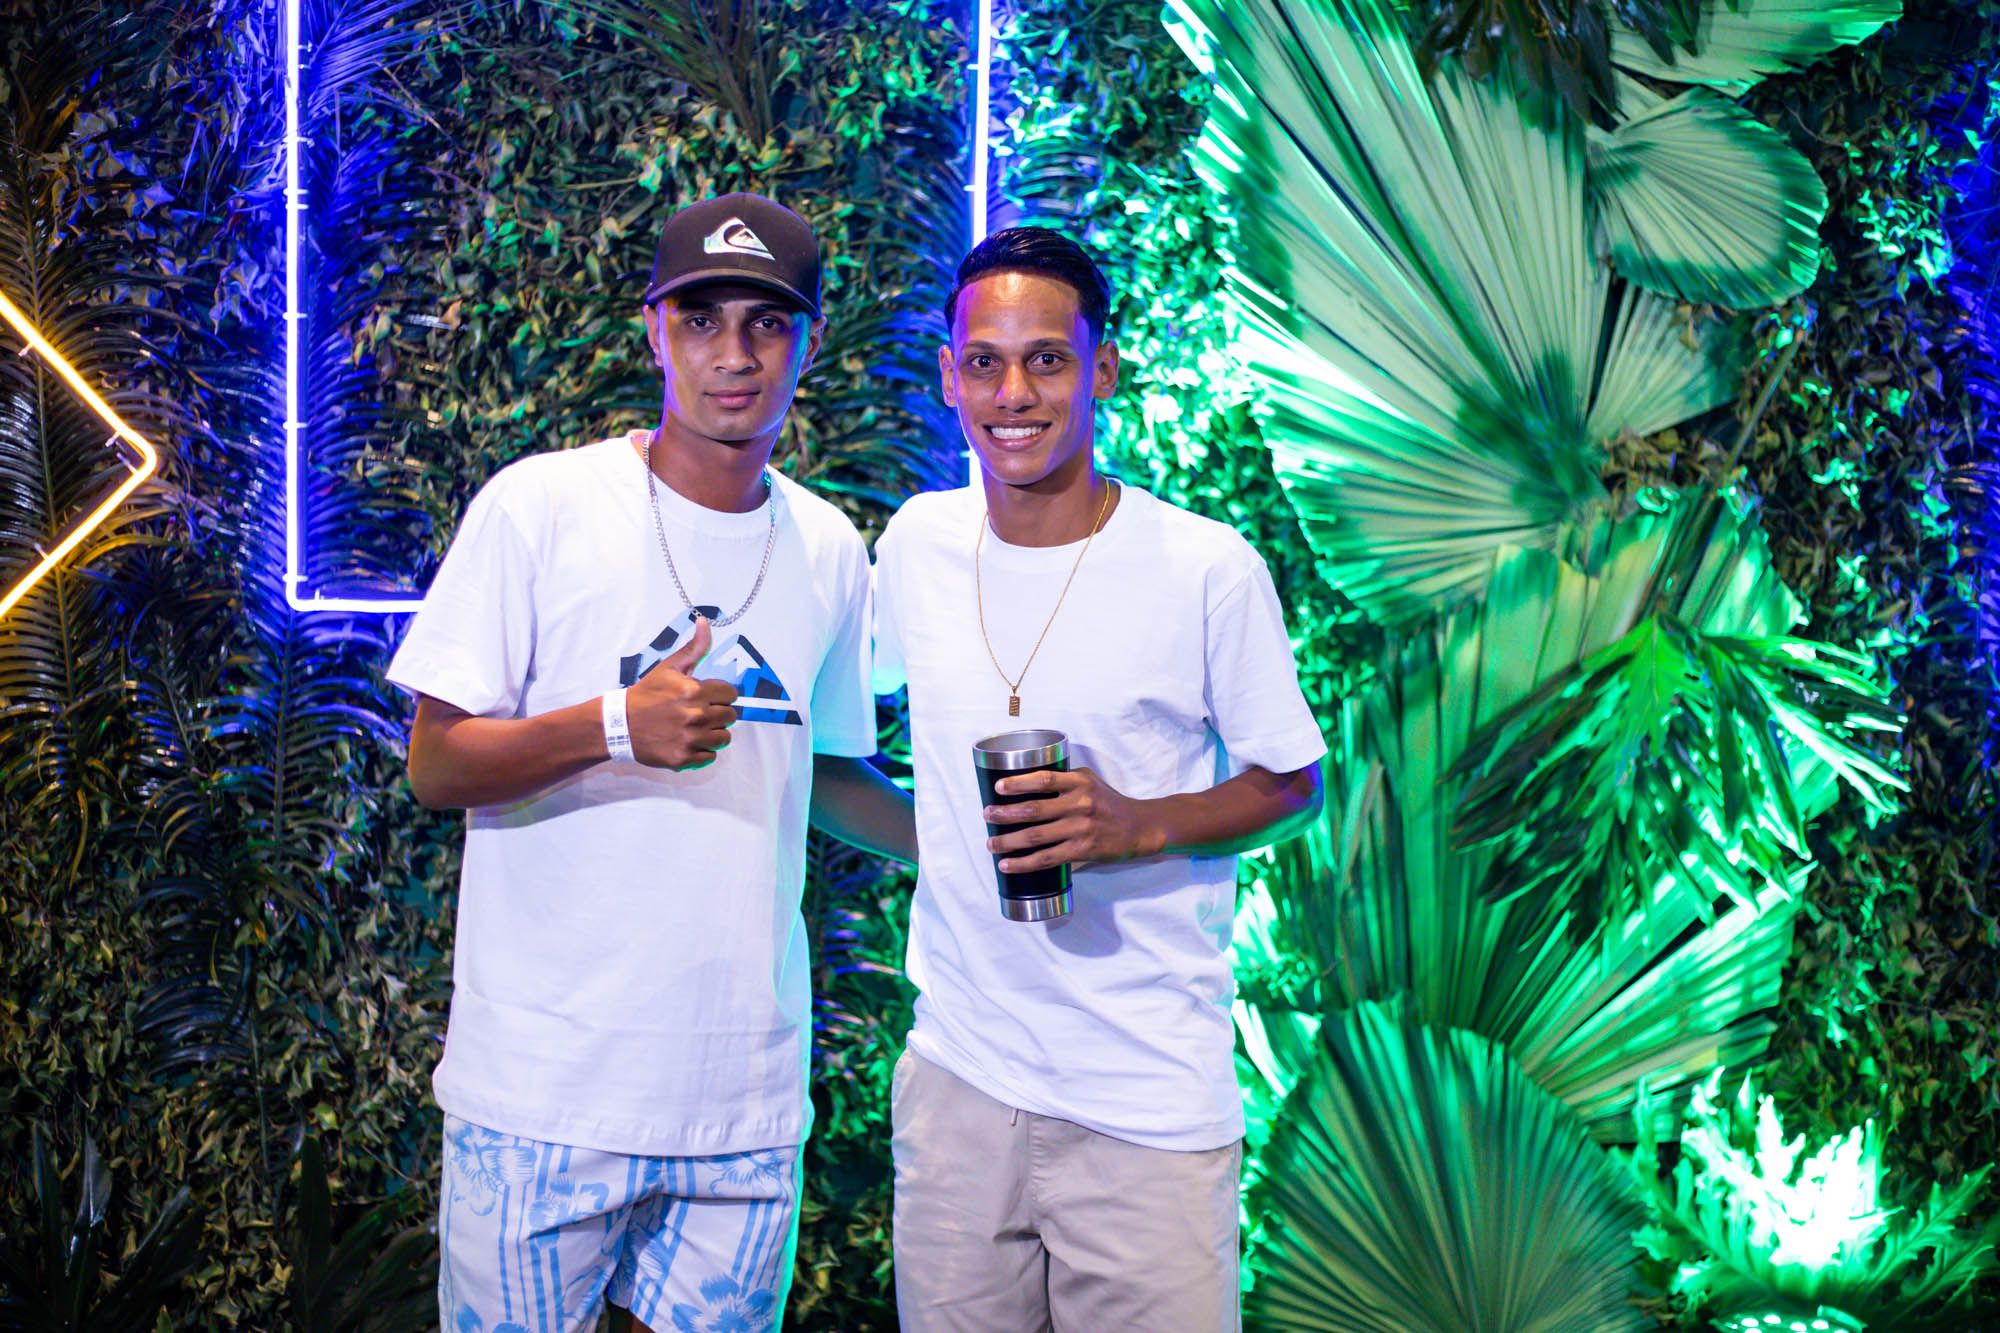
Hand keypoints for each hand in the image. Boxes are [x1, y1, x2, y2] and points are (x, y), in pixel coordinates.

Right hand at [625, 615, 737, 769]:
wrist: (619, 725)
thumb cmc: (646, 695)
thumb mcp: (669, 668)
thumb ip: (694, 648)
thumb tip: (705, 622)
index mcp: (694, 691)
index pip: (730, 695)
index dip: (720, 695)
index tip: (707, 697)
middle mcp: (695, 715)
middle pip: (730, 717)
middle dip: (717, 714)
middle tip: (699, 713)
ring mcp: (689, 739)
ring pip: (723, 738)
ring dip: (712, 733)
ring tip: (694, 728)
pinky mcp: (683, 758)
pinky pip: (710, 756)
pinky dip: (701, 751)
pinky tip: (686, 741)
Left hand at [983, 767, 1164, 871]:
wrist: (1139, 828)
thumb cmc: (1110, 803)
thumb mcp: (1090, 781)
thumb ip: (1064, 779)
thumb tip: (1029, 781)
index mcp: (1079, 783)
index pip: (1044, 780)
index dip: (1018, 783)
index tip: (999, 787)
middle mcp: (1079, 804)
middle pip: (1034, 809)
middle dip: (1005, 814)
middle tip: (987, 815)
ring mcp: (1080, 829)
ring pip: (1036, 836)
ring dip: (1008, 841)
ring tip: (991, 843)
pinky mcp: (1082, 850)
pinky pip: (1047, 858)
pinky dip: (1024, 863)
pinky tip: (1008, 865)